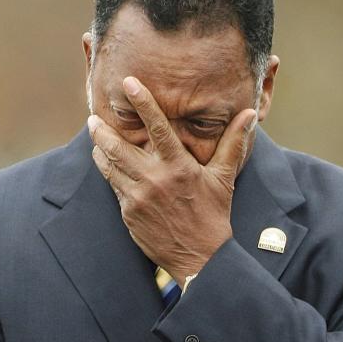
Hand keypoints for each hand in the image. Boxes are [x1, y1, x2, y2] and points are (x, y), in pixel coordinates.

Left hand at [87, 76, 257, 280]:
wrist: (200, 258)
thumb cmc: (213, 215)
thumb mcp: (224, 178)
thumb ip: (232, 143)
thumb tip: (249, 114)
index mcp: (178, 167)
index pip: (158, 127)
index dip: (143, 103)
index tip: (129, 83)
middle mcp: (155, 179)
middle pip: (119, 146)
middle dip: (103, 130)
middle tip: (93, 117)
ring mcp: (138, 197)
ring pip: (110, 165)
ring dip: (99, 148)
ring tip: (94, 134)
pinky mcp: (129, 213)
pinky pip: (113, 186)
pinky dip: (108, 170)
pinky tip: (104, 161)